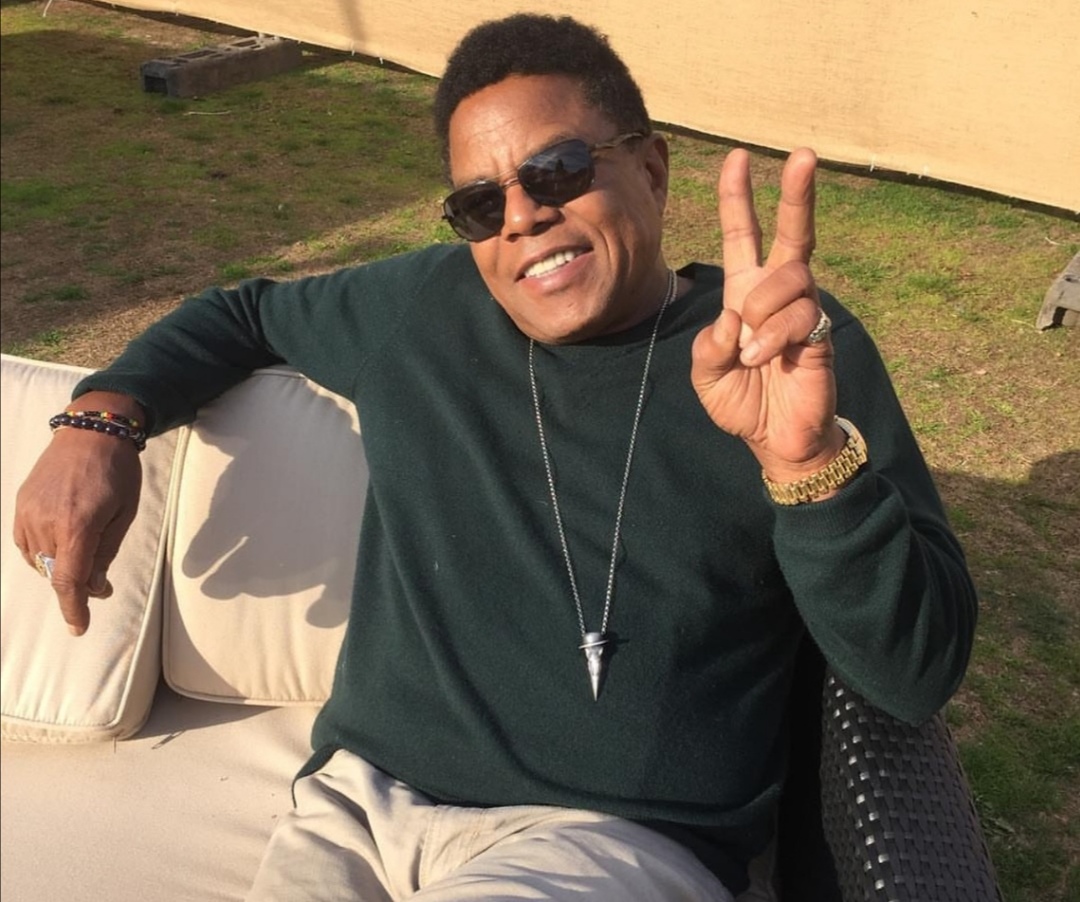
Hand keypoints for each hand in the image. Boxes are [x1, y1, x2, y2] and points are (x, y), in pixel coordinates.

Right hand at [13, 393, 143, 634]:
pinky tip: (61, 544)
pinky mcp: (20, 505)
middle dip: (76, 585)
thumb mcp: (124, 514)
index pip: (68, 580)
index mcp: (78, 525)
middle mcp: (46, 522)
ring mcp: (28, 513)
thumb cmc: (118, 472)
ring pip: (38, 561)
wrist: (91, 431)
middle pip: (54, 573)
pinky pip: (25, 544)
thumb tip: (95, 587)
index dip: (73, 608)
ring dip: (59, 568)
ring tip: (84, 552)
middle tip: (99, 581)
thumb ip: (106, 552)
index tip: (79, 627)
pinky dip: (42, 553)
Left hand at [691, 147, 843, 481]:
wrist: (775, 439)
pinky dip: (774, 338)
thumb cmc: (742, 401)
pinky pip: (800, 315)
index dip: (738, 198)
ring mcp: (802, 310)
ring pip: (790, 276)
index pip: (742, 235)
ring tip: (752, 352)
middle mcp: (776, 293)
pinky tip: (763, 360)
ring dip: (763, 310)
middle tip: (803, 154)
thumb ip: (709, 345)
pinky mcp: (821, 332)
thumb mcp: (707, 374)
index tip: (737, 157)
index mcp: (744, 292)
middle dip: (797, 192)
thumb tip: (734, 317)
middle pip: (792, 232)